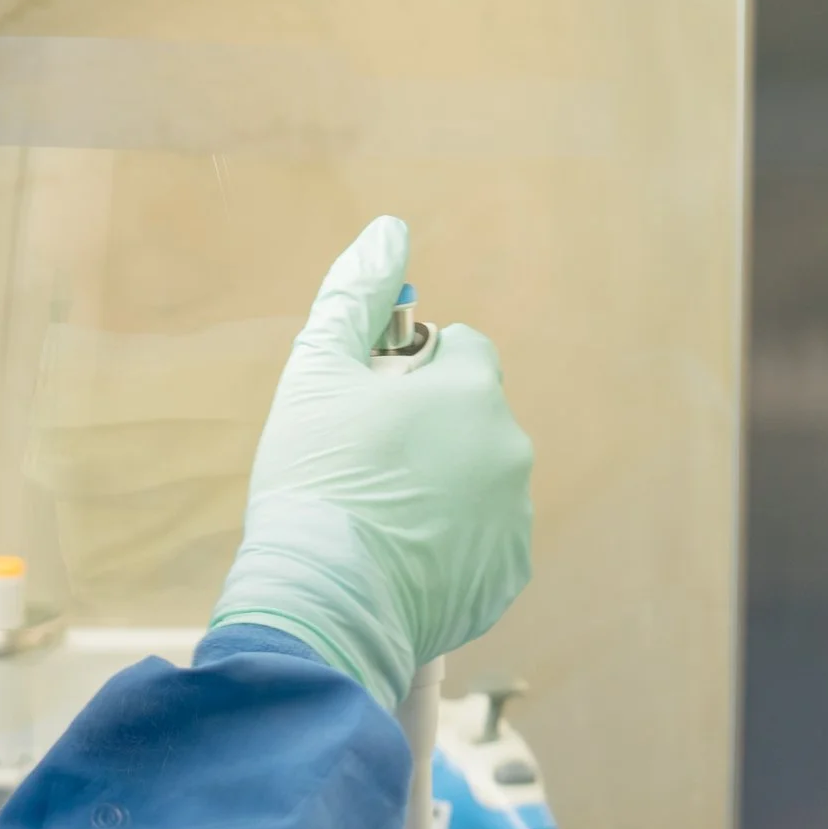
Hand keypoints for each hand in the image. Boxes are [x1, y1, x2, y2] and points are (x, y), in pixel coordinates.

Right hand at [211, 216, 534, 709]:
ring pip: (478, 482)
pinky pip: (480, 546)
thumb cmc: (314, 478)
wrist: (323, 599)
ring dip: (441, 490)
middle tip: (363, 471)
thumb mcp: (316, 373)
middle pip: (471, 418)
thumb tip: (389, 229)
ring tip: (377, 522)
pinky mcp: (505, 577)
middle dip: (429, 433)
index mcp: (471, 389)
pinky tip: (397, 561)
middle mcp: (510, 448)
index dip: (410, 372)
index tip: (370, 408)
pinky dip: (447, 548)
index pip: (460, 349)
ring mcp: (513, 518)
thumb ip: (355, 296)